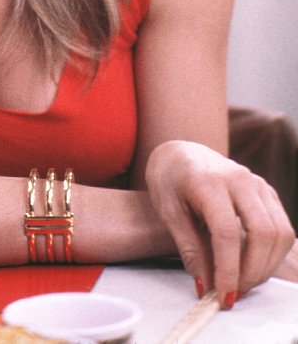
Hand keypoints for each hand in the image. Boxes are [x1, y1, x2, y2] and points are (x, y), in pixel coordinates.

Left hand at [145, 140, 294, 305]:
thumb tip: (206, 286)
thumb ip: (189, 248)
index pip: (227, 232)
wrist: (180, 153)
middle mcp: (239, 178)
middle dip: (252, 271)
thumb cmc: (170, 180)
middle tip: (233, 293)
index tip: (222, 295)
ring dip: (266, 266)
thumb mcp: (168, 212)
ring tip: (242, 282)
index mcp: (209, 181)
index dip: (228, 269)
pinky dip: (272, 253)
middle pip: (262, 233)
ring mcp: (257, 183)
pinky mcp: (266, 191)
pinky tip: (252, 265)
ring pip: (279, 232)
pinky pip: (281, 227)